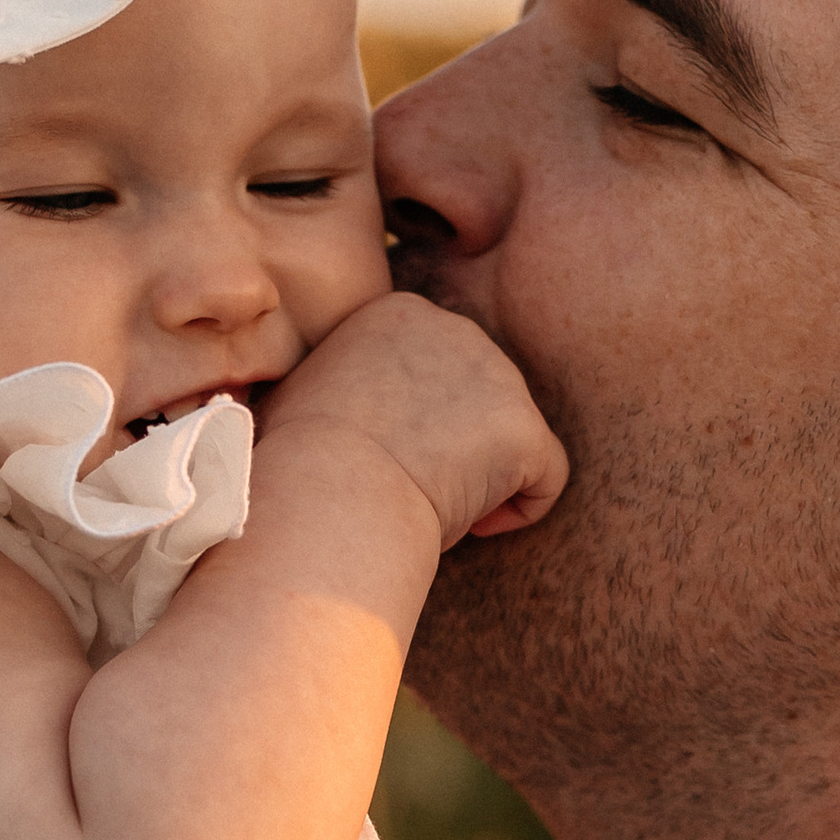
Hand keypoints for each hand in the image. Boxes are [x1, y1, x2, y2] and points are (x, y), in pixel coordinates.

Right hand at [259, 290, 566, 547]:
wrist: (326, 491)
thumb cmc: (293, 463)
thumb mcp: (302, 396)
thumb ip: (339, 382)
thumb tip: (332, 405)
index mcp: (398, 314)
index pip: (434, 371)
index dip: (413, 424)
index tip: (376, 459)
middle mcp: (455, 328)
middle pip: (476, 398)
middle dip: (452, 446)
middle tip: (403, 486)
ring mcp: (498, 376)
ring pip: (508, 438)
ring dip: (478, 478)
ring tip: (425, 502)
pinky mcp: (524, 429)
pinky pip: (546, 479)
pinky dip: (518, 510)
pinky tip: (471, 526)